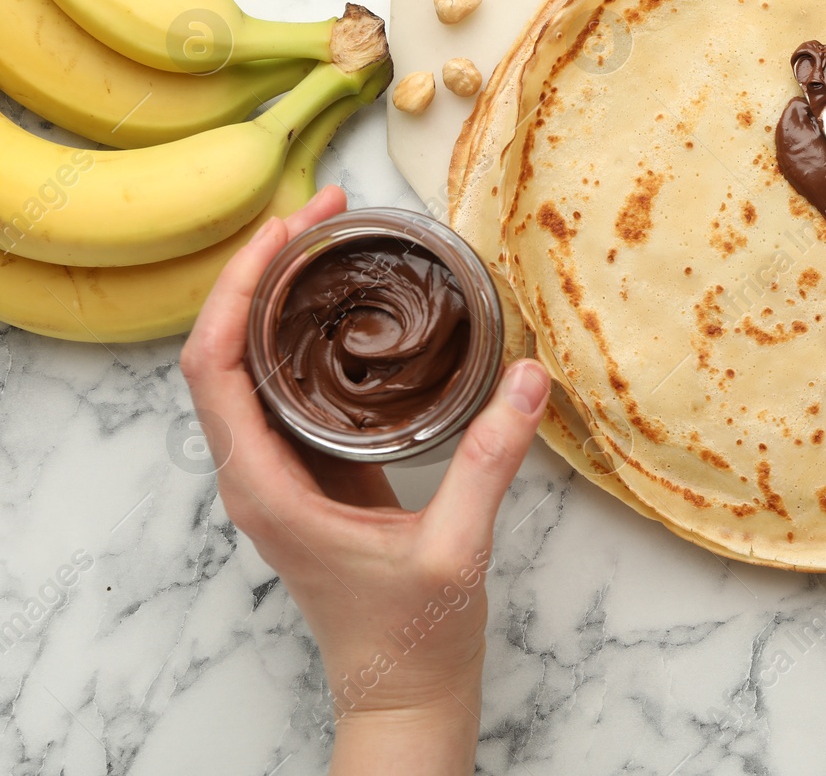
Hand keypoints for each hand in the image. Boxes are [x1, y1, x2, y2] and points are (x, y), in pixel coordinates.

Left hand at [179, 187, 550, 774]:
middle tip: (322, 212)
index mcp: (266, 487)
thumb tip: (533, 376)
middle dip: (259, 271)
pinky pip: (282, 388)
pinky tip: (348, 307)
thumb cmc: (414, 636)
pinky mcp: (307, 475)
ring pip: (245, 365)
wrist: (403, 692)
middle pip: (220, 349)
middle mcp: (255, 474)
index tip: (287, 229)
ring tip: (328, 239)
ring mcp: (277, 474)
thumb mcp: (457, 547)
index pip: (213, 366)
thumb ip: (491, 462)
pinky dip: (301, 335)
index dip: (238, 288)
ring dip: (275, 298)